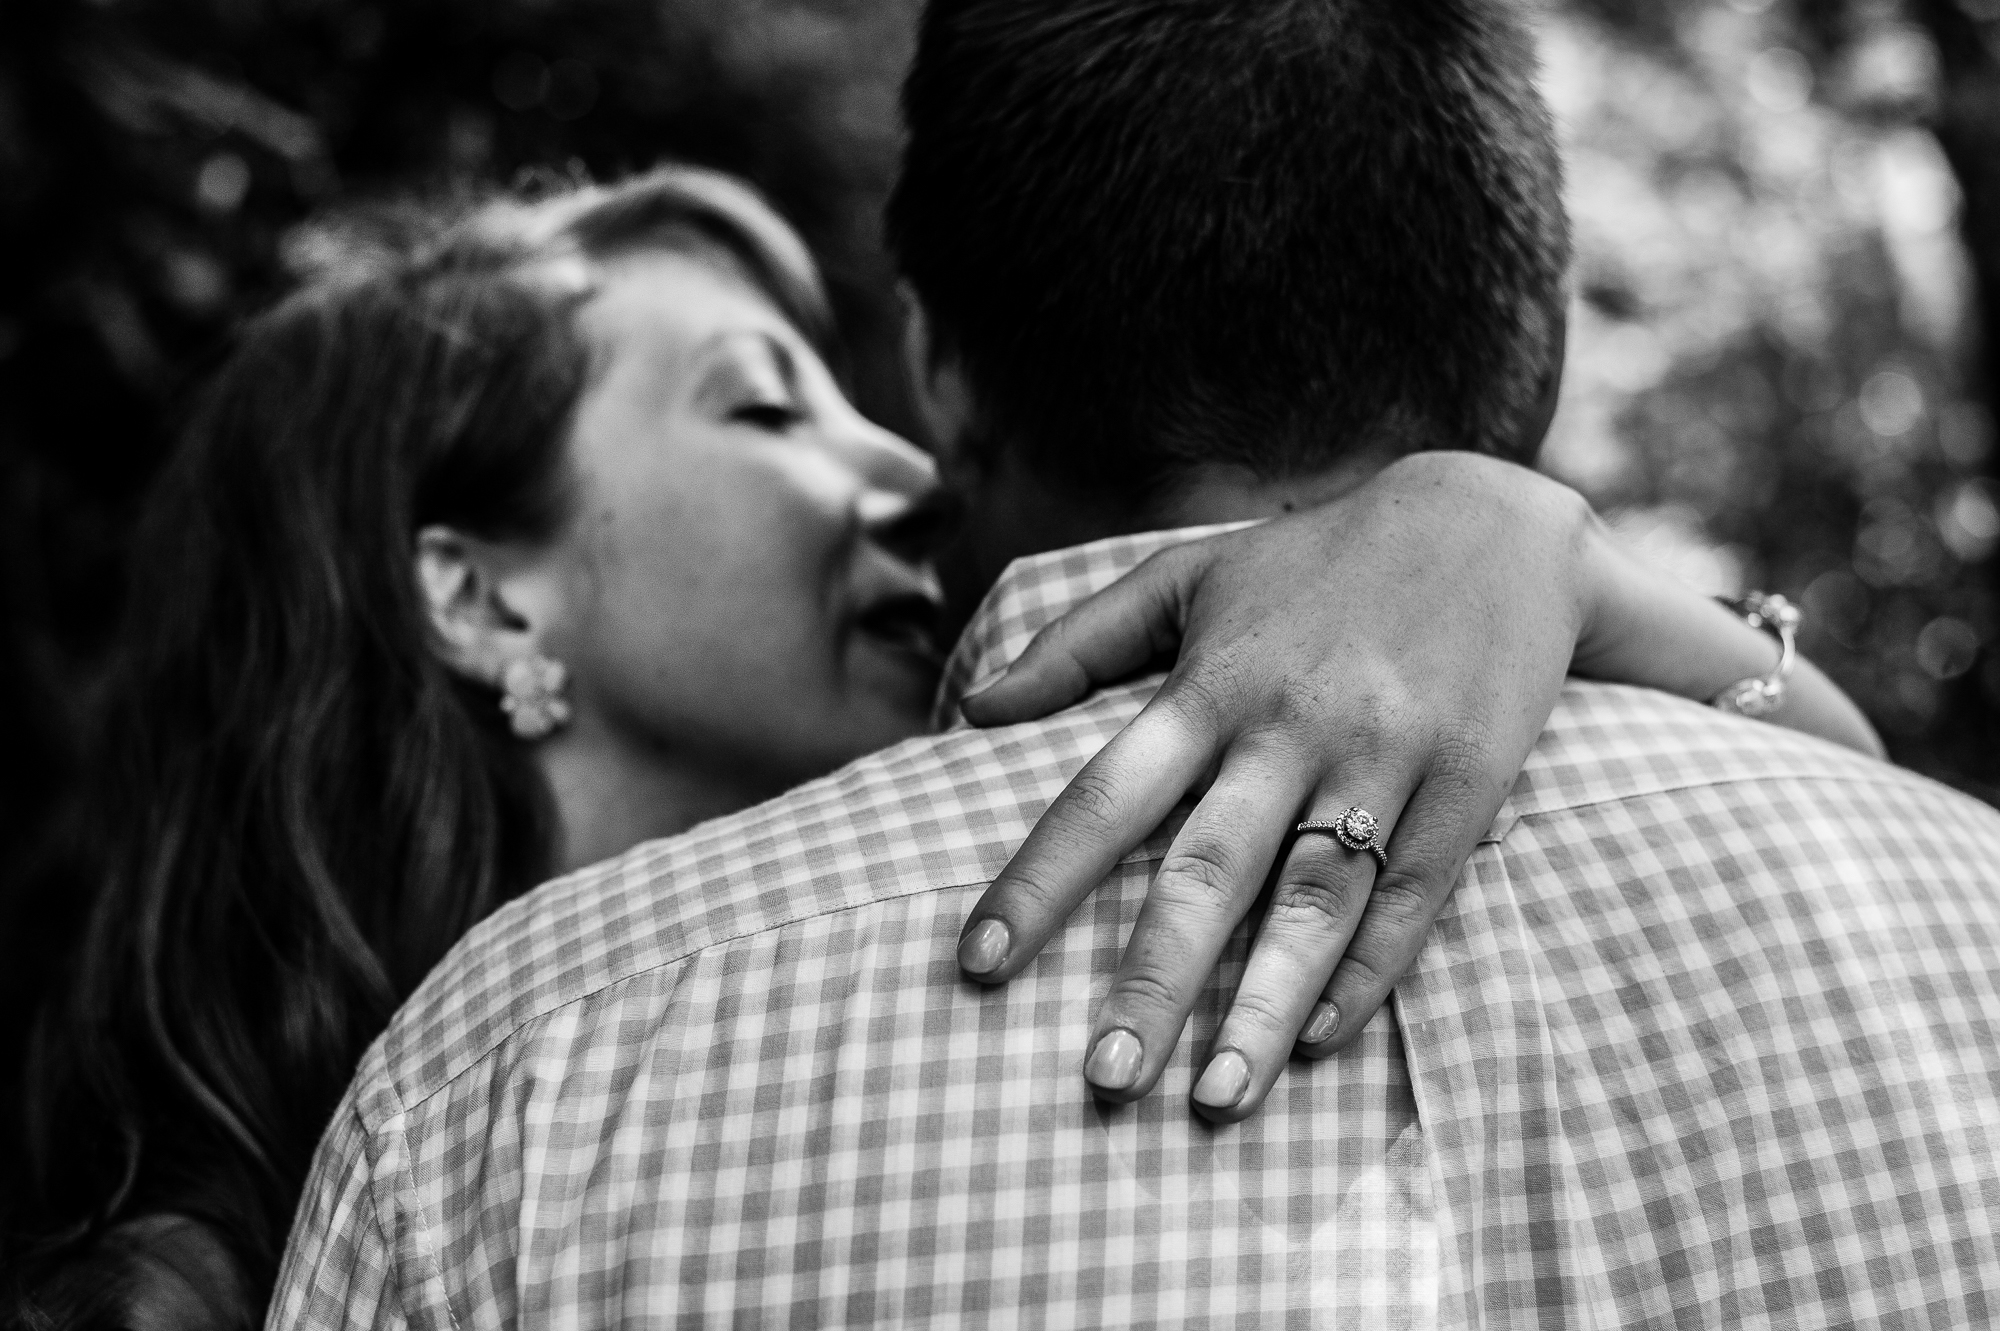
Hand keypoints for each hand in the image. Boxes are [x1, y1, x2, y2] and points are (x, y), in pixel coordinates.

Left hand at [955, 452, 1595, 1120]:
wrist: (1493, 522)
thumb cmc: (1314, 561)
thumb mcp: (1189, 574)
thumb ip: (1077, 642)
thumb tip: (973, 713)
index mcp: (1213, 684)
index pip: (1104, 795)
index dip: (1037, 884)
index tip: (975, 965)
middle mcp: (1292, 729)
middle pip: (1209, 871)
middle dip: (1154, 981)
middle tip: (1105, 1080)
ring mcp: (1384, 760)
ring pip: (1314, 901)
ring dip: (1264, 1006)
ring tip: (1218, 1103)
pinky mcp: (1467, 787)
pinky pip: (1411, 898)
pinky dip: (1368, 974)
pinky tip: (1318, 1043)